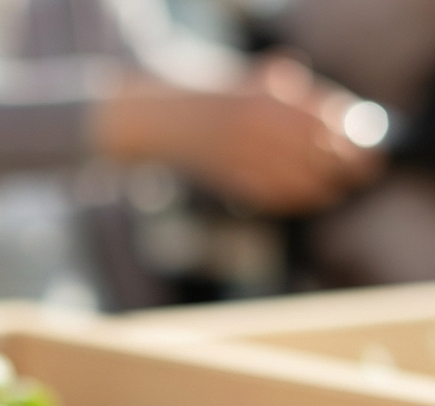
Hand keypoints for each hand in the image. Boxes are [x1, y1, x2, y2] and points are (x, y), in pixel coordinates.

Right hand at [100, 56, 383, 214]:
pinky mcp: (232, 183)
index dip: (352, 137)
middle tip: (360, 169)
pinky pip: (274, 196)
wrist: (165, 122)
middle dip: (345, 164)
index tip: (367, 145)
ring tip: (336, 186)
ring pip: (299, 180)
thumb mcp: (259, 80)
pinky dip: (297, 198)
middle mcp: (256, 130)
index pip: (326, 120)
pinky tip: (310, 196)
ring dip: (323, 186)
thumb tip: (341, 118)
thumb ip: (297, 95)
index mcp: (267, 98)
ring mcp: (242, 159)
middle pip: (318, 153)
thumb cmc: (217, 97)